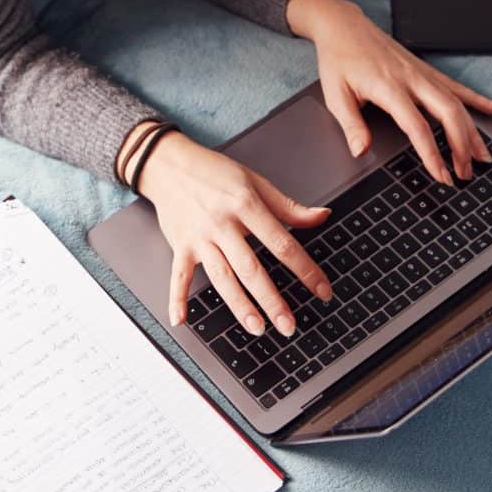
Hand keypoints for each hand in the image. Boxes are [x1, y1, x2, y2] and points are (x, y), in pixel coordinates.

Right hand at [137, 131, 336, 336]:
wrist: (169, 164)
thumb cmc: (213, 172)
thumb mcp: (255, 181)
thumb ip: (288, 206)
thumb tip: (322, 216)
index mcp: (246, 205)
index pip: (281, 243)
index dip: (305, 269)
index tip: (322, 290)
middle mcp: (223, 224)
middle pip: (251, 268)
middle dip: (272, 299)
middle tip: (289, 325)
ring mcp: (200, 238)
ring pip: (222, 277)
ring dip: (239, 305)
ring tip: (257, 328)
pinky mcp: (180, 246)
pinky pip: (178, 276)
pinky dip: (177, 298)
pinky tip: (181, 320)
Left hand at [291, 0, 491, 184]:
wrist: (344, 25)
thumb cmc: (339, 59)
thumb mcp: (335, 95)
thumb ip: (351, 125)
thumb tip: (361, 151)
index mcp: (388, 87)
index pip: (417, 126)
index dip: (432, 153)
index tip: (441, 175)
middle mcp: (411, 78)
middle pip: (448, 113)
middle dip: (462, 145)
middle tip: (465, 173)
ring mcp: (422, 72)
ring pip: (457, 102)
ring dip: (473, 131)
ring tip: (483, 156)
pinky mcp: (425, 69)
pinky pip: (456, 86)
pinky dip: (477, 99)